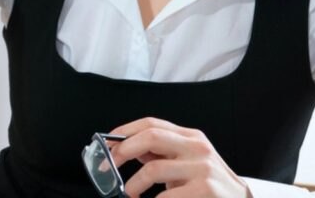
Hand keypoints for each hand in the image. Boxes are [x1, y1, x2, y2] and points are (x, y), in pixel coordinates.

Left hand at [109, 118, 249, 197]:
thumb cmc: (208, 184)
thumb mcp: (186, 163)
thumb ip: (161, 154)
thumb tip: (126, 148)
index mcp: (190, 137)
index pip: (151, 123)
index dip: (124, 132)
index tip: (106, 145)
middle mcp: (197, 147)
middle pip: (150, 137)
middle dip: (123, 151)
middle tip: (109, 167)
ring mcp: (203, 168)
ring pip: (153, 170)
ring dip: (133, 184)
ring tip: (130, 193)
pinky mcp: (206, 190)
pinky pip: (166, 196)